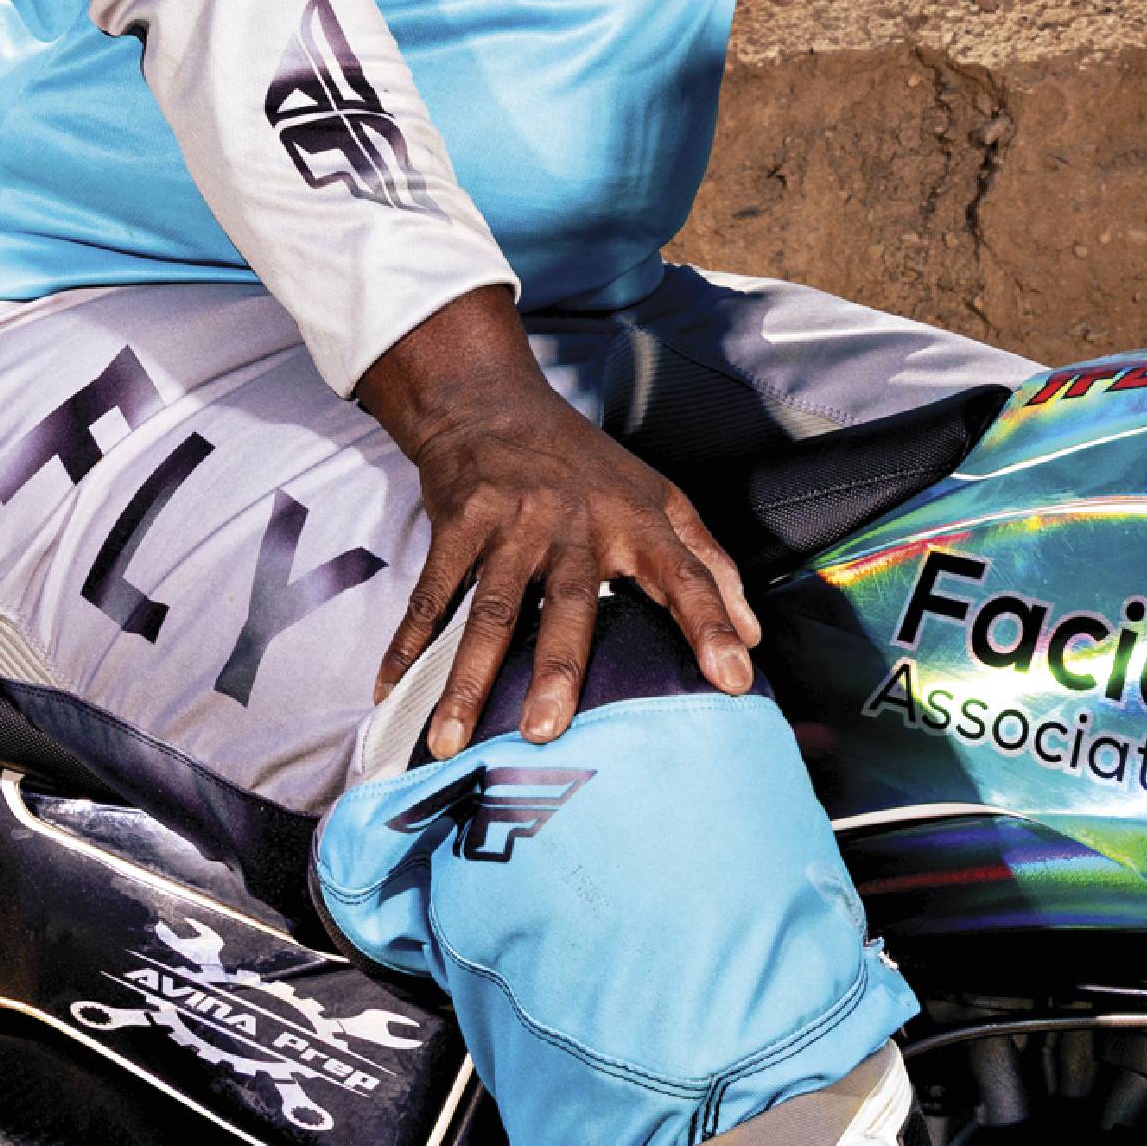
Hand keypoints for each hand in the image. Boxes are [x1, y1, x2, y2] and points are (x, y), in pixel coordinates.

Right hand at [356, 287, 759, 756]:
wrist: (492, 406)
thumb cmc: (586, 467)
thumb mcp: (660, 497)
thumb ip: (710, 564)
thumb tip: (756, 635)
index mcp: (637, 520)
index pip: (687, 575)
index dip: (713, 625)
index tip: (734, 682)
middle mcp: (575, 522)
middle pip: (568, 603)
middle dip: (557, 667)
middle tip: (546, 730)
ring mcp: (511, 522)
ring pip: (489, 610)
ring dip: (467, 678)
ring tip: (451, 740)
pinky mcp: (457, 522)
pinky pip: (432, 594)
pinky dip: (408, 644)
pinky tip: (390, 691)